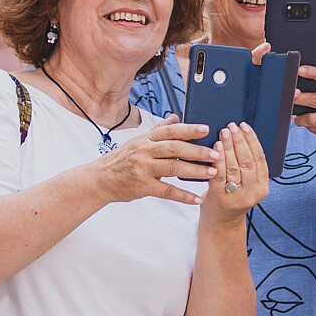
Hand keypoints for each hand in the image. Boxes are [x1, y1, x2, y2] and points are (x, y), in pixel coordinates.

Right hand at [98, 121, 220, 206]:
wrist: (100, 179)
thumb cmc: (121, 161)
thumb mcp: (138, 141)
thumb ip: (158, 131)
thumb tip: (176, 117)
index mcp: (146, 139)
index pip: (170, 131)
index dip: (188, 129)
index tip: (206, 129)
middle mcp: (144, 151)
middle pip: (175, 148)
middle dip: (197, 151)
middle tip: (215, 153)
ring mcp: (143, 169)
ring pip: (173, 168)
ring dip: (195, 171)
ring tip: (212, 173)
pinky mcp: (142, 186)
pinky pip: (166, 191)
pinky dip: (183, 195)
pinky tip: (196, 198)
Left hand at [202, 123, 270, 223]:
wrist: (221, 223)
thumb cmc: (233, 199)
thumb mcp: (248, 185)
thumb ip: (248, 166)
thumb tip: (242, 136)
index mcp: (262, 187)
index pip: (260, 159)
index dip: (253, 140)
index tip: (245, 127)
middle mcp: (252, 193)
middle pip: (248, 161)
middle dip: (240, 141)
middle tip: (232, 127)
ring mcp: (236, 197)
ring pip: (234, 167)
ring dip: (229, 147)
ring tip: (223, 133)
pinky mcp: (220, 198)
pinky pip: (219, 175)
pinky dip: (218, 160)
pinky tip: (215, 149)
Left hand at [293, 64, 315, 166]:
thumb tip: (304, 72)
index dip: (313, 72)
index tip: (299, 70)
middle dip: (301, 97)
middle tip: (291, 95)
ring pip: (313, 117)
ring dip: (301, 117)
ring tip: (296, 116)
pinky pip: (315, 128)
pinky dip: (307, 126)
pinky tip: (305, 124)